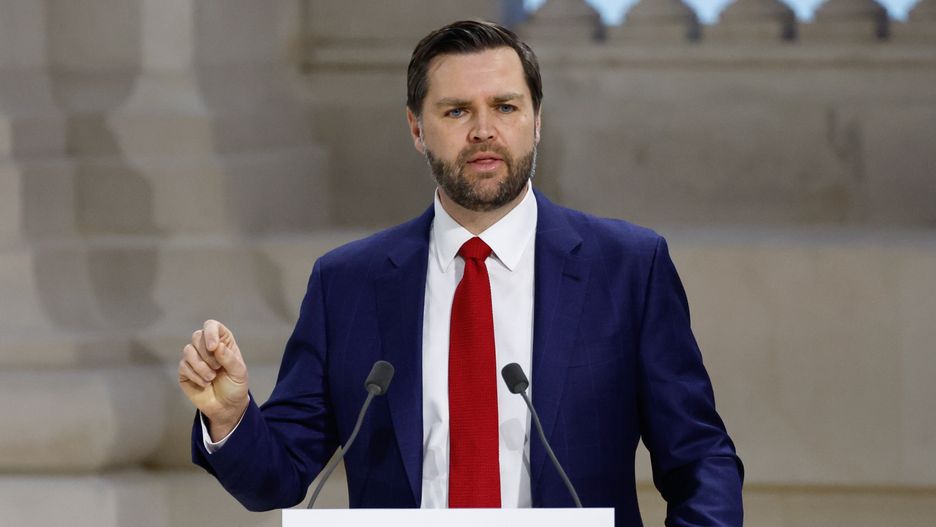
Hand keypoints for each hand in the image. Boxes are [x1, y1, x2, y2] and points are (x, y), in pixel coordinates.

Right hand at [178, 319, 249, 440]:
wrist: (227, 407)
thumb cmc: (235, 386)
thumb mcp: (239, 372)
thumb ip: (229, 358)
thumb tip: (216, 346)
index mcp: (222, 342)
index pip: (211, 326)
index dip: (210, 333)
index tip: (213, 347)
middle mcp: (206, 347)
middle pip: (197, 336)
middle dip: (207, 354)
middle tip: (217, 368)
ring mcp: (194, 359)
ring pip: (188, 350)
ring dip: (201, 366)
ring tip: (212, 377)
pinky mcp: (185, 371)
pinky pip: (184, 366)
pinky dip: (196, 376)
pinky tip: (205, 384)